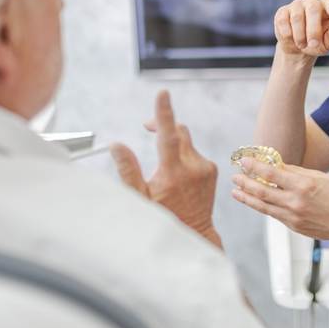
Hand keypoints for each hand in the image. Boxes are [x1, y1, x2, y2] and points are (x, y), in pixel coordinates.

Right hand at [110, 90, 221, 247]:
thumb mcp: (140, 198)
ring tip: (163, 165)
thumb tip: (117, 146)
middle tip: (147, 127)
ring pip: (186, 141)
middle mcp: (193, 168)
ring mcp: (205, 168)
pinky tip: (177, 173)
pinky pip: (194, 152)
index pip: (168, 136)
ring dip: (173, 143)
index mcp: (173, 174)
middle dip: (163, 125)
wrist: (194, 233)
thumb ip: (128, 170)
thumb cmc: (164, 217)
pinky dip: (183, 154)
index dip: (163, 113)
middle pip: (178, 131)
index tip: (163, 94)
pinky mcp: (212, 170)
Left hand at [230, 155, 328, 241]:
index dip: (254, 167)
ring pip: (264, 207)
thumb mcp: (319, 176)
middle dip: (245, 183)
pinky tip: (256, 201)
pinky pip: (275, 215)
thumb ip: (295, 172)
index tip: (244, 161)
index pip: (271, 174)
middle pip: (262, 192)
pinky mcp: (295, 227)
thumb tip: (276, 166)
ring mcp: (294, 217)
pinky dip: (263, 207)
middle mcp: (296, 203)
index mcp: (303, 186)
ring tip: (236, 191)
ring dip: (248, 198)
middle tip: (235, 176)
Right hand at [274, 0, 328, 57]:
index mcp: (327, 6)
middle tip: (313, 44)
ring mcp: (296, 4)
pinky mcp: (282, 12)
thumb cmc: (317, 42)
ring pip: (297, 16)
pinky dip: (288, 34)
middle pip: (313, 8)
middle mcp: (312, 1)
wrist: (298, 48)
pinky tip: (291, 38)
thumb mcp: (328, 43)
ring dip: (300, 36)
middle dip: (313, 29)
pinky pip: (283, 21)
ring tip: (302, 45)